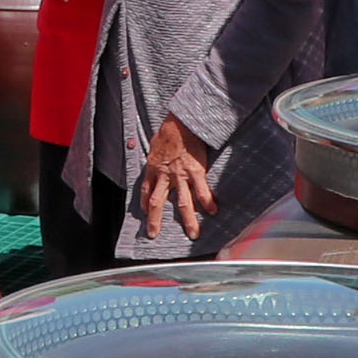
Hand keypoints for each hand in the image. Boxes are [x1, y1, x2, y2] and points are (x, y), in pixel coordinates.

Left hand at [136, 118, 214, 242]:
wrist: (182, 123)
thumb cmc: (168, 130)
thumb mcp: (155, 144)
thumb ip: (156, 154)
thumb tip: (155, 154)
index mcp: (153, 168)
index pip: (146, 190)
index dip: (144, 203)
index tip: (145, 211)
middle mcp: (165, 176)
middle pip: (157, 203)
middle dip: (155, 220)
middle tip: (154, 234)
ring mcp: (181, 176)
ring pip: (183, 203)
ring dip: (188, 221)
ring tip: (193, 234)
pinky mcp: (197, 172)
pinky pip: (202, 191)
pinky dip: (208, 202)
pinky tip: (213, 211)